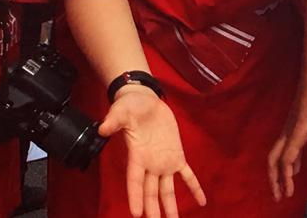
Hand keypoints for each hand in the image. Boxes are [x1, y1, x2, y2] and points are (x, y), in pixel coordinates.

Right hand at [103, 86, 204, 217]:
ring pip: (167, 189)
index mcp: (137, 156)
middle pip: (150, 192)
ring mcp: (164, 162)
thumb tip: (104, 128)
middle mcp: (150, 164)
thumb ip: (113, 121)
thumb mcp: (121, 111)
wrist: (144, 100)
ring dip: (170, 206)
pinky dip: (194, 187)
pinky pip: (187, 175)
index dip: (135, 197)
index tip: (135, 214)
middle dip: (152, 209)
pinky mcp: (177, 155)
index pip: (135, 182)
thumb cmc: (130, 106)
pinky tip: (202, 201)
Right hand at [268, 64, 306, 200]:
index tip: (287, 194)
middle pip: (274, 159)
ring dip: (280, 171)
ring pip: (279, 153)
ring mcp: (290, 125)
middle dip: (273, 179)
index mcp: (296, 132)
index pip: (285, 160)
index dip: (285, 179)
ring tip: (284, 186)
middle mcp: (289, 131)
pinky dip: (287, 159)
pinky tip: (295, 165)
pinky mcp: (295, 121)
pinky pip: (286, 146)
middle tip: (278, 195)